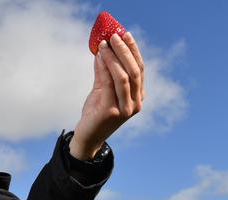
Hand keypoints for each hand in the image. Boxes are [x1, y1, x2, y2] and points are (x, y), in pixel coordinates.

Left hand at [69, 31, 144, 160]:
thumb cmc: (95, 113)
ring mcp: (125, 108)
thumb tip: (102, 49)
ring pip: (123, 76)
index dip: (134, 50)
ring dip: (113, 57)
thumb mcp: (102, 89)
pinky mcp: (111, 111)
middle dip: (124, 51)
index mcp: (138, 96)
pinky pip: (109, 84)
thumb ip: (104, 72)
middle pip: (134, 71)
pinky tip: (98, 57)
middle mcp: (136, 103)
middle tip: (113, 36)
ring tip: (103, 44)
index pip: (140, 69)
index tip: (125, 34)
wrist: (87, 136)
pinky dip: (104, 68)